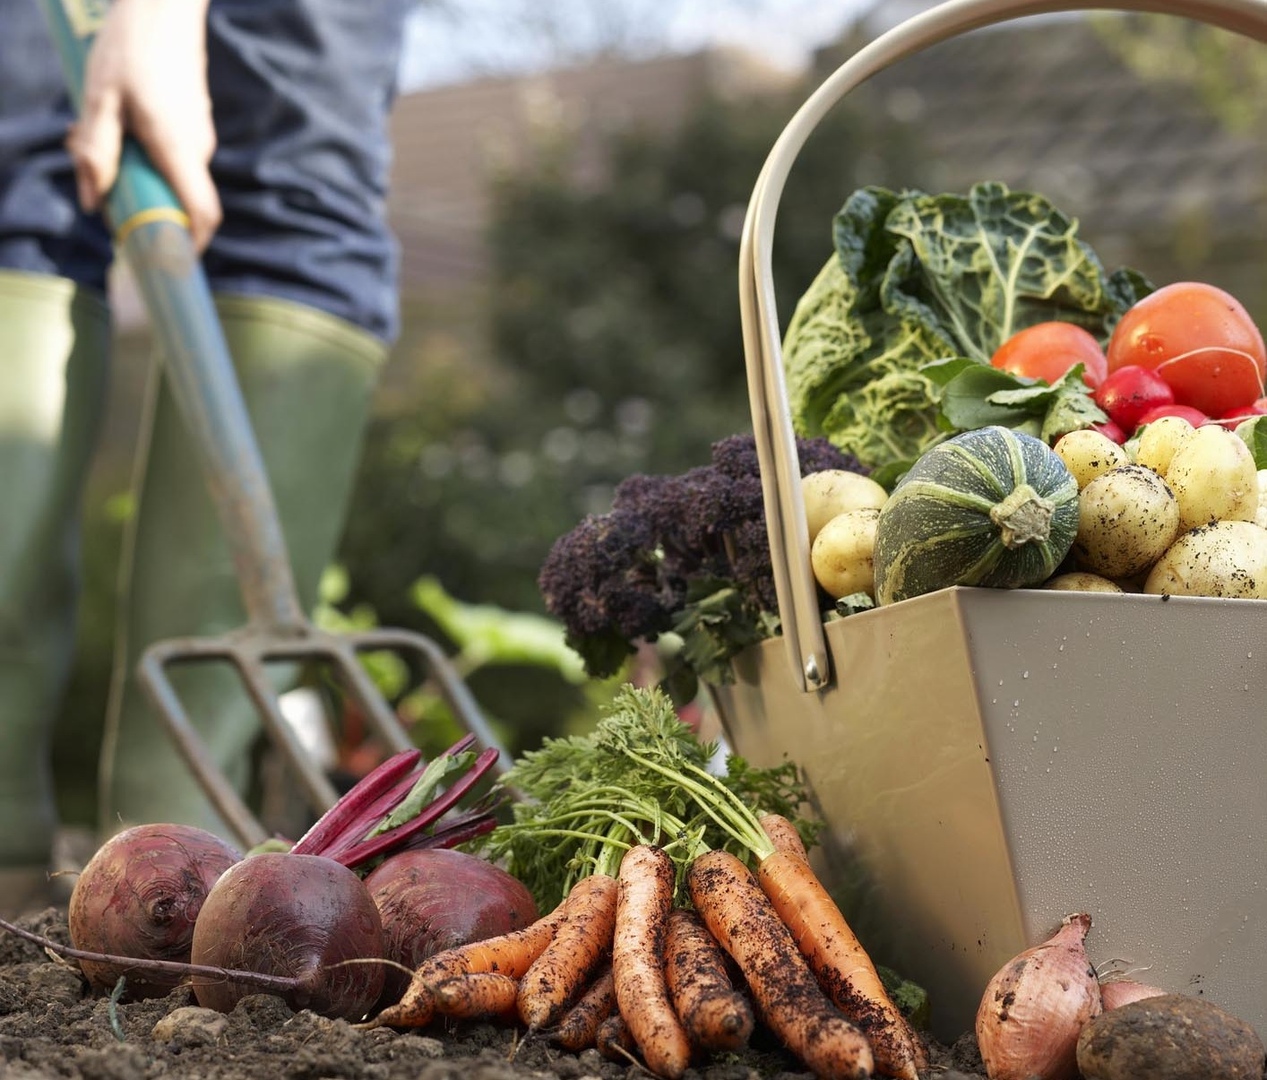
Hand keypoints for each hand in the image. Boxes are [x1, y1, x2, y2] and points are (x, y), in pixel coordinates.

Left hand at [67, 0, 220, 250]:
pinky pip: (170, 156)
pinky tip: (115, 124)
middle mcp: (196, 149)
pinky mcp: (192, 124)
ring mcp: (198, 136)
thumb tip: (91, 202)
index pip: (202, 214)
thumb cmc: (129, 47)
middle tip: (99, 185)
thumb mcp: (98, 100)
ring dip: (135, 172)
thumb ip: (94, 152)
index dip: (191, 246)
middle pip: (177, 200)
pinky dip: (144, 154)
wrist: (164, 6)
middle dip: (139, 203)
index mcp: (177, 148)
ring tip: (96, 136)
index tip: (168, 262)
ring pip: (169, 175)